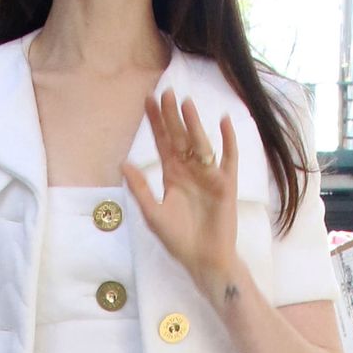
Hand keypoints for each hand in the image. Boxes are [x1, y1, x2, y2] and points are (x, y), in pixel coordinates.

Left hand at [122, 92, 236, 289]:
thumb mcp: (153, 214)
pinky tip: (224, 121)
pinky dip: (228, 140)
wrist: (203, 260)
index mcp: (172, 175)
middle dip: (172, 116)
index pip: (162, 142)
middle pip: (180, 137)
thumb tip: (123, 163)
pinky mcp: (226, 184)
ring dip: (194, 124)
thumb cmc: (177, 240)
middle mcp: (190, 170)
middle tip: (166, 93)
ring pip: (200, 143)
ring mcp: (208, 175)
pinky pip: (229, 158)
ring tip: (187, 103)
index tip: (149, 100)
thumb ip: (140, 189)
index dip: (156, 122)